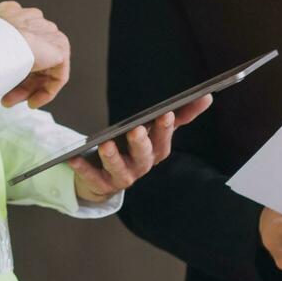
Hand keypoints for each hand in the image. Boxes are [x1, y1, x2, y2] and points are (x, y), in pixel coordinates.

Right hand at [0, 0, 69, 108]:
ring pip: (42, 70)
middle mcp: (36, 22)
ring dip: (27, 90)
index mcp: (18, 15)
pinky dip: (45, 92)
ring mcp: (50, 35)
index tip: (1, 81)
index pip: (20, 43)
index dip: (12, 67)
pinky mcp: (60, 50)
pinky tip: (31, 102)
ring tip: (11, 102)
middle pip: (32, 59)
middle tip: (5, 98)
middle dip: (19, 83)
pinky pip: (57, 76)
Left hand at [68, 94, 212, 202]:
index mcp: (155, 153)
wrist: (107, 178)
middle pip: (144, 157)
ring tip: (105, 144)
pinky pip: (92, 177)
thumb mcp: (156, 132)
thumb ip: (181, 116)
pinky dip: (83, 169)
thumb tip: (208, 96)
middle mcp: (142, 167)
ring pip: (119, 170)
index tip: (166, 113)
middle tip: (136, 129)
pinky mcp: (101, 184)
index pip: (164, 141)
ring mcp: (122, 178)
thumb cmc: (133, 149)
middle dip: (141, 143)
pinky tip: (73, 158)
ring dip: (113, 158)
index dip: (165, 129)